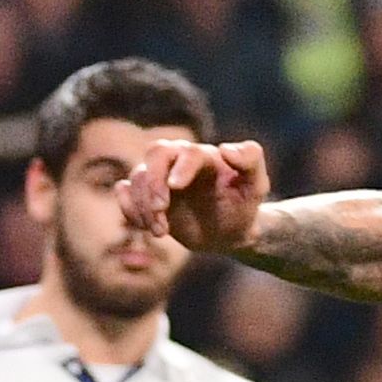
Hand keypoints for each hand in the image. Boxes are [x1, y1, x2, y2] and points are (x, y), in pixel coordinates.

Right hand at [121, 137, 272, 255]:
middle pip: (155, 154)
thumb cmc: (244, 205)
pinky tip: (146, 226)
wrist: (229, 230)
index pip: (187, 153)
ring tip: (161, 232)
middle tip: (162, 211)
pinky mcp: (147, 196)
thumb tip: (227, 149)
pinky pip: (125, 192)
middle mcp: (178, 162)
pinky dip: (128, 207)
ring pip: (138, 177)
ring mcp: (160, 178)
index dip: (179, 167)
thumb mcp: (256, 185)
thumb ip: (251, 160)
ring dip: (143, 205)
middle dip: (153, 182)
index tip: (175, 188)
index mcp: (204, 156)